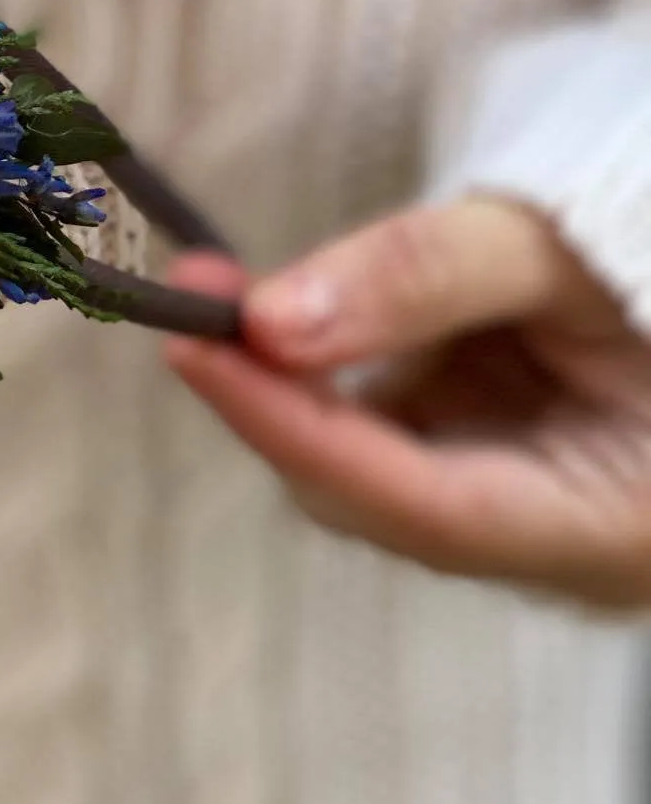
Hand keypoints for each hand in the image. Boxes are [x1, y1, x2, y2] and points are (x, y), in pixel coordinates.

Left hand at [165, 196, 650, 609]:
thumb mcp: (557, 247)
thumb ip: (425, 277)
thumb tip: (267, 322)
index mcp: (616, 527)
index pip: (424, 505)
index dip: (298, 428)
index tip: (195, 347)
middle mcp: (563, 555)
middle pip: (379, 499)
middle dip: (277, 397)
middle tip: (199, 291)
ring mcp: (523, 521)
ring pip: (367, 471)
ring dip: (299, 381)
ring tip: (236, 287)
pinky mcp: (490, 476)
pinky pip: (386, 436)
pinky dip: (336, 373)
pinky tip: (316, 311)